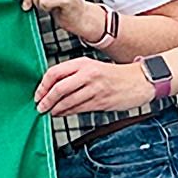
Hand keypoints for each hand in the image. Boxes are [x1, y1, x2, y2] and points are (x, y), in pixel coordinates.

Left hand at [36, 56, 156, 118]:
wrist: (140, 80)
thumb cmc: (114, 75)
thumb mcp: (92, 67)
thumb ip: (73, 75)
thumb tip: (51, 88)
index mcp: (83, 63)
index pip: (54, 72)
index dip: (42, 85)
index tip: (38, 94)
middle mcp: (88, 74)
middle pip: (58, 88)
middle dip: (46, 100)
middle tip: (40, 107)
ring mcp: (95, 89)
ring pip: (67, 101)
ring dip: (55, 109)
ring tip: (50, 112)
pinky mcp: (101, 102)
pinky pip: (78, 109)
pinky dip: (67, 112)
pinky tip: (62, 113)